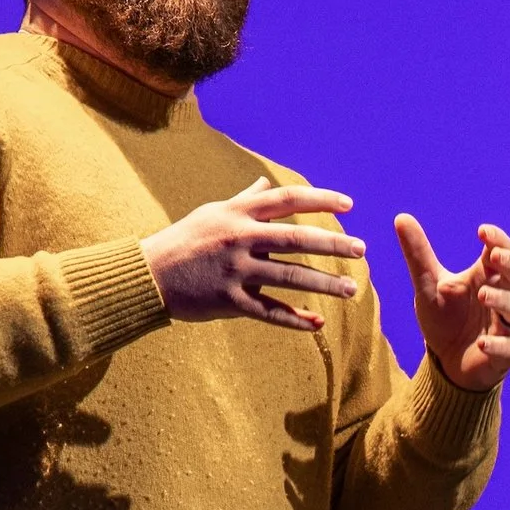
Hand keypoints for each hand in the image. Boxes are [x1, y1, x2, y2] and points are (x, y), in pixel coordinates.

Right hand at [142, 179, 364, 333]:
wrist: (147, 274)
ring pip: (288, 277)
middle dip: (332, 244)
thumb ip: (244, 201)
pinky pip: (268, 312)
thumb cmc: (183, 241)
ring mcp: (234, 270)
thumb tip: (265, 185)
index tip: (349, 204)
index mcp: (237, 213)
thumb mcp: (212, 213)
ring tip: (352, 290)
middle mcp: (238, 238)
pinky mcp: (228, 301)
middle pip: (295, 238)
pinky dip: (294, 320)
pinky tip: (317, 324)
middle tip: (361, 250)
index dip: (320, 199)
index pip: (287, 199)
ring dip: (324, 284)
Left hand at [395, 215, 509, 392]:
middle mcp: (503, 297)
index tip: (482, 231)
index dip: (497, 239)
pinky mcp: (506, 352)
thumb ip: (418, 253)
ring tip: (482, 295)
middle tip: (494, 256)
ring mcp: (507, 326)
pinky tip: (482, 342)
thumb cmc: (445, 319)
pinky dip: (497, 343)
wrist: (447, 361)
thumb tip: (400, 217)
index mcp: (488, 276)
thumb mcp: (428, 284)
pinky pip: (509, 347)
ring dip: (503, 299)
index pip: (502, 251)